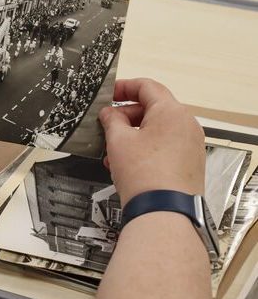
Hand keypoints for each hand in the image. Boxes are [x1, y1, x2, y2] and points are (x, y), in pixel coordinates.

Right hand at [98, 79, 204, 204]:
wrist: (164, 212)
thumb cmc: (144, 174)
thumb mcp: (118, 139)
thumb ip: (112, 119)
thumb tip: (109, 114)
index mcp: (172, 112)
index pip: (147, 86)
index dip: (124, 87)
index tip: (108, 94)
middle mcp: (187, 125)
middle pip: (153, 108)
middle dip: (126, 115)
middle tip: (106, 123)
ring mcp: (191, 145)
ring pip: (158, 129)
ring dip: (133, 133)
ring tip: (112, 148)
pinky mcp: (190, 164)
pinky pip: (165, 146)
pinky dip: (145, 147)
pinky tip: (126, 162)